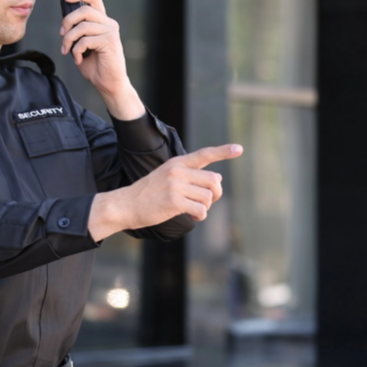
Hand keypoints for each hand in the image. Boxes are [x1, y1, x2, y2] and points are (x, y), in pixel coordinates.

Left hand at [59, 0, 127, 95]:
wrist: (109, 84)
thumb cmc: (96, 66)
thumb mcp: (83, 45)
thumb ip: (77, 32)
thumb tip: (65, 23)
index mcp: (103, 22)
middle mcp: (109, 24)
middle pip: (84, 10)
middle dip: (67, 21)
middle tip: (62, 35)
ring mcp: (110, 32)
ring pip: (82, 26)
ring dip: (69, 39)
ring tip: (67, 50)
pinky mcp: (109, 42)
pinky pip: (85, 41)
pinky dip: (76, 51)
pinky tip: (78, 59)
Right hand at [87, 144, 244, 240]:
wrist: (126, 204)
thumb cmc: (150, 193)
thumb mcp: (169, 177)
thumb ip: (192, 176)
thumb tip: (218, 178)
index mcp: (178, 163)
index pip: (204, 154)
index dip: (223, 151)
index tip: (239, 149)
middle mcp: (178, 171)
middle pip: (213, 181)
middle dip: (215, 194)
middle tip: (206, 202)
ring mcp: (176, 186)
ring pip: (208, 197)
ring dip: (205, 207)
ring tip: (194, 210)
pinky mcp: (174, 201)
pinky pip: (200, 210)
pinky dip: (200, 216)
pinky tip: (193, 217)